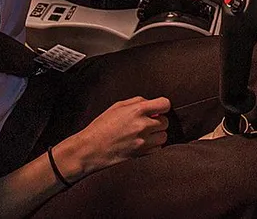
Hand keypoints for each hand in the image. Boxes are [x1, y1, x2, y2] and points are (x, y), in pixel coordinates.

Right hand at [55, 96, 170, 180]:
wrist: (91, 149)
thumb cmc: (102, 126)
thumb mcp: (117, 106)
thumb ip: (137, 101)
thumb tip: (151, 103)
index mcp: (137, 110)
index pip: (165, 104)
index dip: (162, 106)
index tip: (158, 109)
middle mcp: (143, 125)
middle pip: (165, 122)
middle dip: (158, 121)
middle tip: (147, 123)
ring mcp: (143, 141)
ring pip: (164, 136)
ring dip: (157, 134)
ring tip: (144, 133)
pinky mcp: (142, 154)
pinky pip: (158, 148)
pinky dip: (153, 146)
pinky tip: (142, 143)